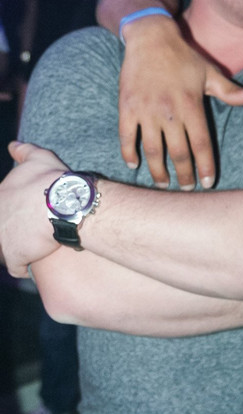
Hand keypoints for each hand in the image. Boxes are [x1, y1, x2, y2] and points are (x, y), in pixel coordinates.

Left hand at [0, 141, 66, 276]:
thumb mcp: (38, 158)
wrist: (65, 203)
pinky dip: (23, 268)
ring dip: (15, 251)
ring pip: (2, 251)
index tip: (23, 217)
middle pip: (1, 231)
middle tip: (28, 233)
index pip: (1, 209)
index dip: (11, 214)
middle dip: (9, 233)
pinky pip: (16, 268)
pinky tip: (32, 264)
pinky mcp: (16, 256)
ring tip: (30, 249)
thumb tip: (13, 145)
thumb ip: (24, 151)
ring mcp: (3, 238)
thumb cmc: (52, 180)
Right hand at [119, 17, 242, 190]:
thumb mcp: (210, 73)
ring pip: (153, 150)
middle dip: (184, 175)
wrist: (150, 38)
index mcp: (191, 106)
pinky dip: (129, 153)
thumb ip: (232, 91)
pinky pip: (127, 136)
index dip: (205, 166)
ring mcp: (146, 110)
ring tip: (163, 184)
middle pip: (178, 153)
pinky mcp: (127, 107)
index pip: (201, 144)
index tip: (208, 182)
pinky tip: (135, 165)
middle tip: (186, 189)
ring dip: (158, 171)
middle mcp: (169, 111)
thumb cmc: (184, 57)